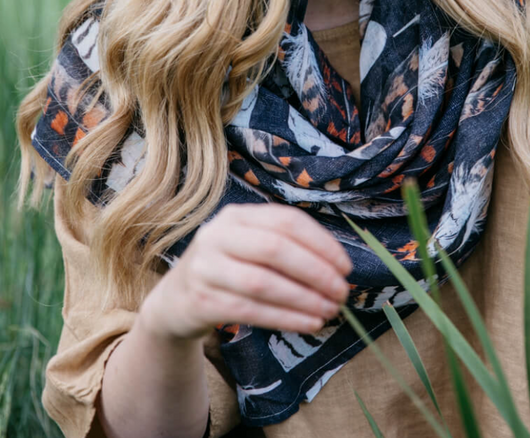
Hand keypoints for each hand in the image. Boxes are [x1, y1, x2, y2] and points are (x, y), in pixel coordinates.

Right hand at [139, 203, 352, 342]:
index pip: (287, 221)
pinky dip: (286, 318)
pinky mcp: (201, 301)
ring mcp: (206, 267)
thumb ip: (286, 246)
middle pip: (275, 249)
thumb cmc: (228, 269)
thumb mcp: (250, 246)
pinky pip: (251, 311)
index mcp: (237, 215)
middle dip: (316, 271)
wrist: (174, 301)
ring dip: (304, 299)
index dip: (321, 243)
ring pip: (263, 282)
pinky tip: (309, 323)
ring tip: (330, 310)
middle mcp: (218, 235)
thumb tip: (338, 266)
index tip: (346, 267)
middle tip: (342, 292)